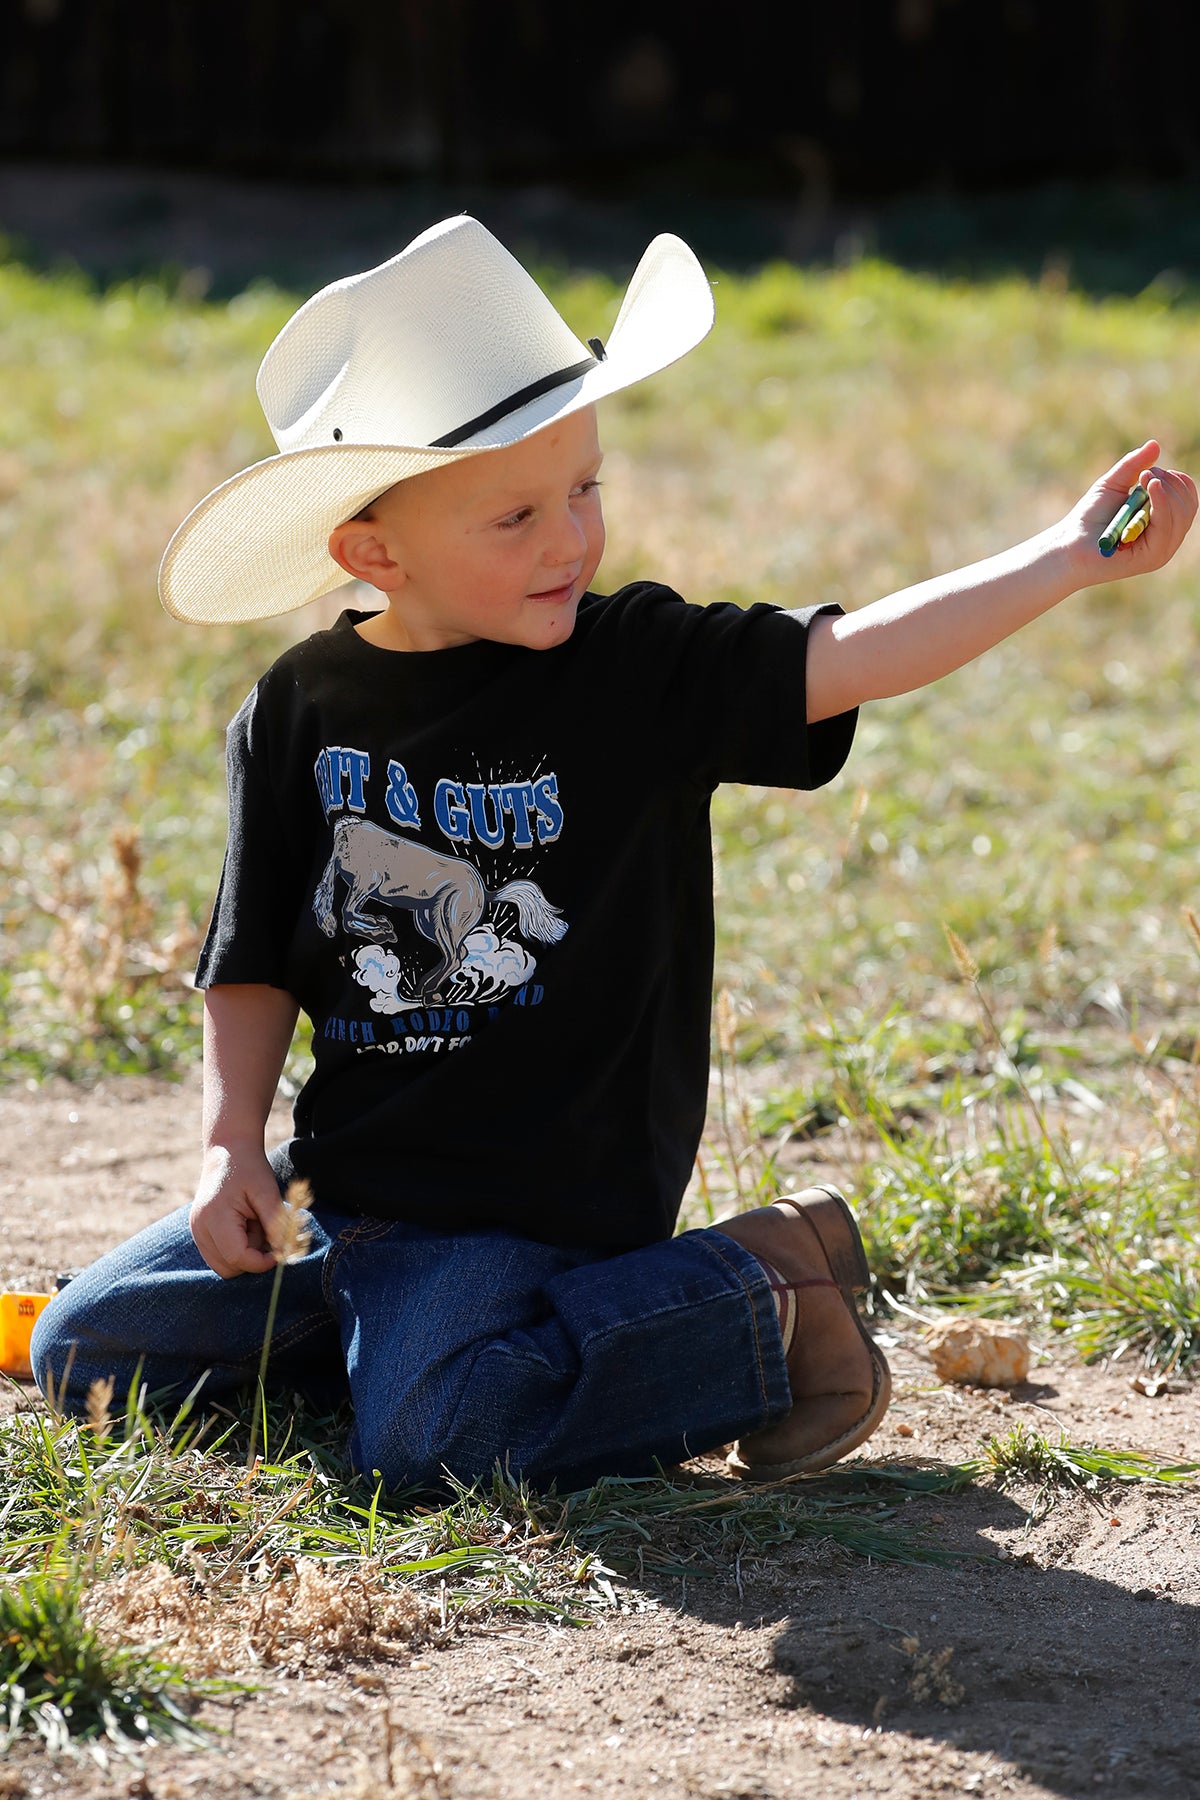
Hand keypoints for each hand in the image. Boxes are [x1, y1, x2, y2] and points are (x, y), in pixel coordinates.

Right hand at [190, 1145, 286, 1277]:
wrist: (228, 1151)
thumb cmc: (250, 1169)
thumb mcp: (267, 1192)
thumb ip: (275, 1224)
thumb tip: (284, 1253)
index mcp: (214, 1217)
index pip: (237, 1258)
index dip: (261, 1262)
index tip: (280, 1252)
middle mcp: (199, 1229)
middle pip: (228, 1268)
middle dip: (252, 1257)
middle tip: (262, 1229)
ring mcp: (196, 1232)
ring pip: (223, 1265)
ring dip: (244, 1254)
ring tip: (252, 1225)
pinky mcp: (199, 1233)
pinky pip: (219, 1256)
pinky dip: (235, 1249)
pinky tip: (244, 1226)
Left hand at [1063, 439, 1197, 585]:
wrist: (1070, 543)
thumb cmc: (1090, 517)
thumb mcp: (1113, 484)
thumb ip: (1134, 465)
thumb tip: (1154, 444)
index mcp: (1163, 522)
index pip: (1188, 498)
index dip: (1176, 480)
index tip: (1150, 472)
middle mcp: (1167, 538)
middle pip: (1188, 504)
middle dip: (1169, 482)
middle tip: (1144, 476)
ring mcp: (1162, 550)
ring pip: (1181, 513)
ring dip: (1164, 489)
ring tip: (1143, 480)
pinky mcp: (1152, 557)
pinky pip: (1166, 526)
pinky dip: (1161, 502)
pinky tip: (1151, 487)